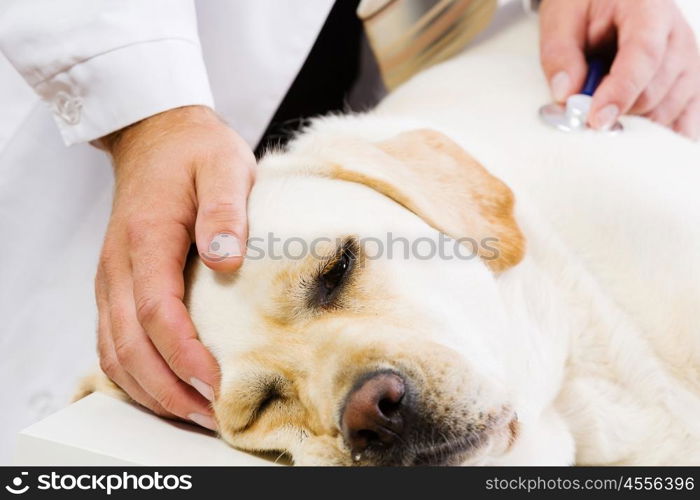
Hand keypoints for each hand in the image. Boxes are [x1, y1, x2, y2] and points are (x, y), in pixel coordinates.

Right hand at [95, 105, 255, 428]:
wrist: (156, 136)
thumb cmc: (195, 151)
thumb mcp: (224, 165)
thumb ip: (226, 210)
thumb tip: (225, 260)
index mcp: (147, 238)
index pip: (157, 312)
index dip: (184, 356)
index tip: (217, 384)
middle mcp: (119, 266)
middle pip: (131, 346)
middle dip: (169, 390)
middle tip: (212, 417)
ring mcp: (112, 278)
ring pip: (116, 352)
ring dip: (151, 391)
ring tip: (194, 414)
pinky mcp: (116, 285)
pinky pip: (113, 341)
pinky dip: (135, 375)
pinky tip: (164, 389)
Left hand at [539, 0, 699, 139]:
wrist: (606, 0)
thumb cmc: (584, 5)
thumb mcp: (561, 19)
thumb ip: (560, 55)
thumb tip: (566, 95)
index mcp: (648, 8)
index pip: (643, 55)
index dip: (620, 91)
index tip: (596, 119)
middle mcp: (677, 35)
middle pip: (655, 90)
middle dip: (618, 112)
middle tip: (583, 115)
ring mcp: (688, 61)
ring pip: (668, 110)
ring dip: (633, 124)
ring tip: (603, 112)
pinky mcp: (688, 83)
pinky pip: (686, 120)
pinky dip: (661, 135)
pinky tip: (639, 143)